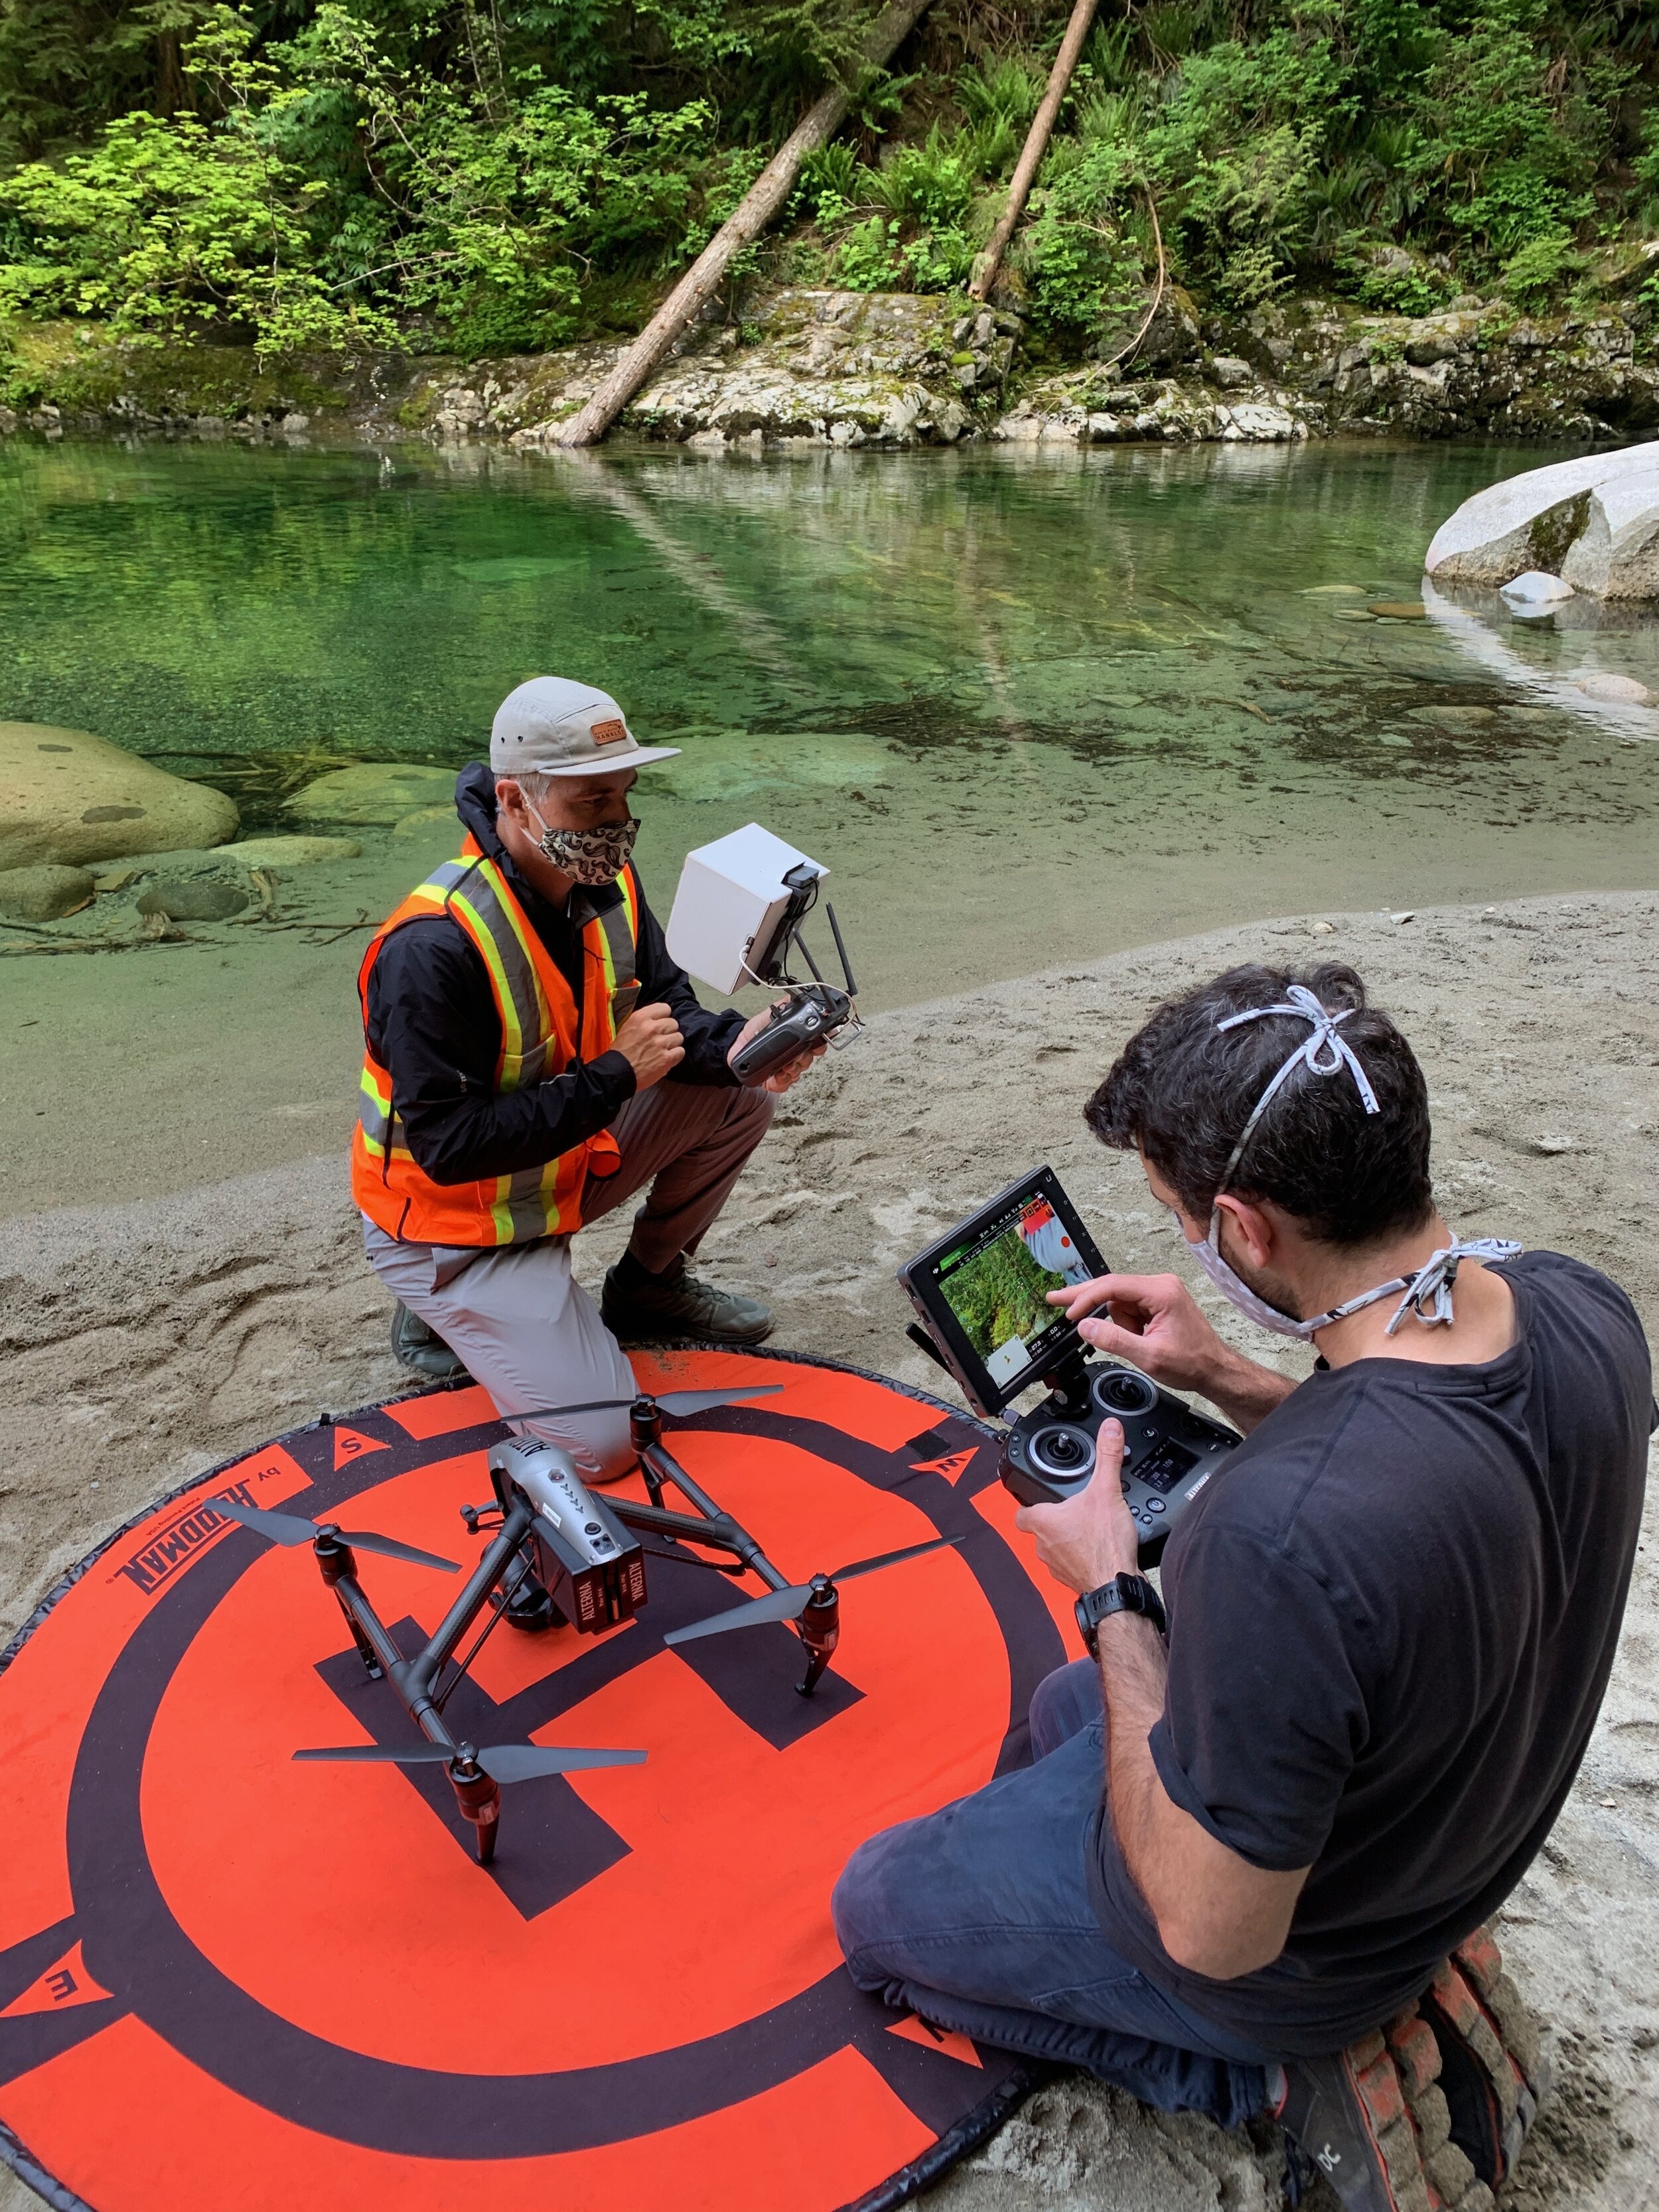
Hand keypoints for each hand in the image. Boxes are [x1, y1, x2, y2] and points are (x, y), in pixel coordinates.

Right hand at [614, 1001, 683, 1089]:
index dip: (663, 1018)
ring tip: (662, 1051)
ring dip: (672, 1044)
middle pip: (673, 1023)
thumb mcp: (627, 1028)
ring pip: (679, 1037)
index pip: (665, 1008)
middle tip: (660, 1040)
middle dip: (668, 1032)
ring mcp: (660, 1043)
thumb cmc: (620, 1052)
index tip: (660, 1025)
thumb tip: (660, 1020)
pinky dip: (675, 1056)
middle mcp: (652, 1028)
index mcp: (640, 1018)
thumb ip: (644, 1022)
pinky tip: (666, 1059)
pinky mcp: (666, 1058)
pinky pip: (680, 1052)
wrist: (616, 1073)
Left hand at [727, 1001, 829, 1094]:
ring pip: (798, 1074)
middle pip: (808, 1061)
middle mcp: (794, 1054)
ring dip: (790, 1072)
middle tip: (792, 1058)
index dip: (817, 1047)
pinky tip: (773, 1078)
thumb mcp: (767, 1016)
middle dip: (800, 1061)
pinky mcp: (776, 1080)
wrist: (735, 1048)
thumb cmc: (753, 1033)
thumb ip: (781, 1007)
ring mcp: (786, 1068)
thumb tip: (792, 997)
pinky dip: (780, 1083)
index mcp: (795, 1039)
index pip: (816, 1044)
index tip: (813, 1048)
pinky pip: (785, 1085)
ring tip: (781, 1068)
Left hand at [1014, 1422, 1138, 1593]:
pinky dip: (1081, 1557)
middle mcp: (1044, 1546)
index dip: (1027, 1503)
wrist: (1116, 1586)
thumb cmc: (1104, 1546)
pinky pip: (1071, 1564)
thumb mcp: (1107, 1491)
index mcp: (1044, 1521)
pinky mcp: (1073, 1579)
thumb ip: (1108, 1457)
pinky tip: (1098, 1549)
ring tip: (1089, 1528)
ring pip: (1054, 1548)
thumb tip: (1109, 1429)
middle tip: (1074, 1510)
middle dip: (1055, 1520)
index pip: (1021, 1512)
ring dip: (1067, 1539)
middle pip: (1039, 1528)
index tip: (1037, 1497)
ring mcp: (1057, 1566)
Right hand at [1046, 1270, 1229, 1396]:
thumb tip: (1086, 1326)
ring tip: (1138, 1344)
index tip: (1069, 1313)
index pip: (1113, 1286)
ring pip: (1119, 1302)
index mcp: (1161, 1292)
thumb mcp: (1149, 1356)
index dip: (1086, 1299)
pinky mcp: (1158, 1303)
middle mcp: (1160, 1286)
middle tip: (1056, 1299)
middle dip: (1085, 1298)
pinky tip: (1137, 1339)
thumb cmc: (1193, 1363)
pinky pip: (1129, 1309)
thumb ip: (1115, 1340)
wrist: (1215, 1370)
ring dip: (1118, 1324)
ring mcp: (1159, 1293)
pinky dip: (1125, 1325)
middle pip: (1112, 1287)